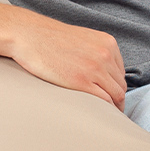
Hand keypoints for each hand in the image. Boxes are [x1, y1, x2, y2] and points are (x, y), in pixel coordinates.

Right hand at [8, 12, 126, 108]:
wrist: (29, 34)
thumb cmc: (50, 39)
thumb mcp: (82, 40)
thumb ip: (96, 52)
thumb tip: (102, 72)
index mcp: (108, 43)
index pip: (120, 72)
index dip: (115, 86)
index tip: (110, 96)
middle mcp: (106, 54)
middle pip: (120, 85)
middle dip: (117, 99)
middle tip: (111, 112)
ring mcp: (95, 68)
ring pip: (116, 94)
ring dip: (113, 107)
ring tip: (105, 116)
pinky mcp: (82, 81)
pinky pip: (103, 101)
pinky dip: (105, 110)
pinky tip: (98, 115)